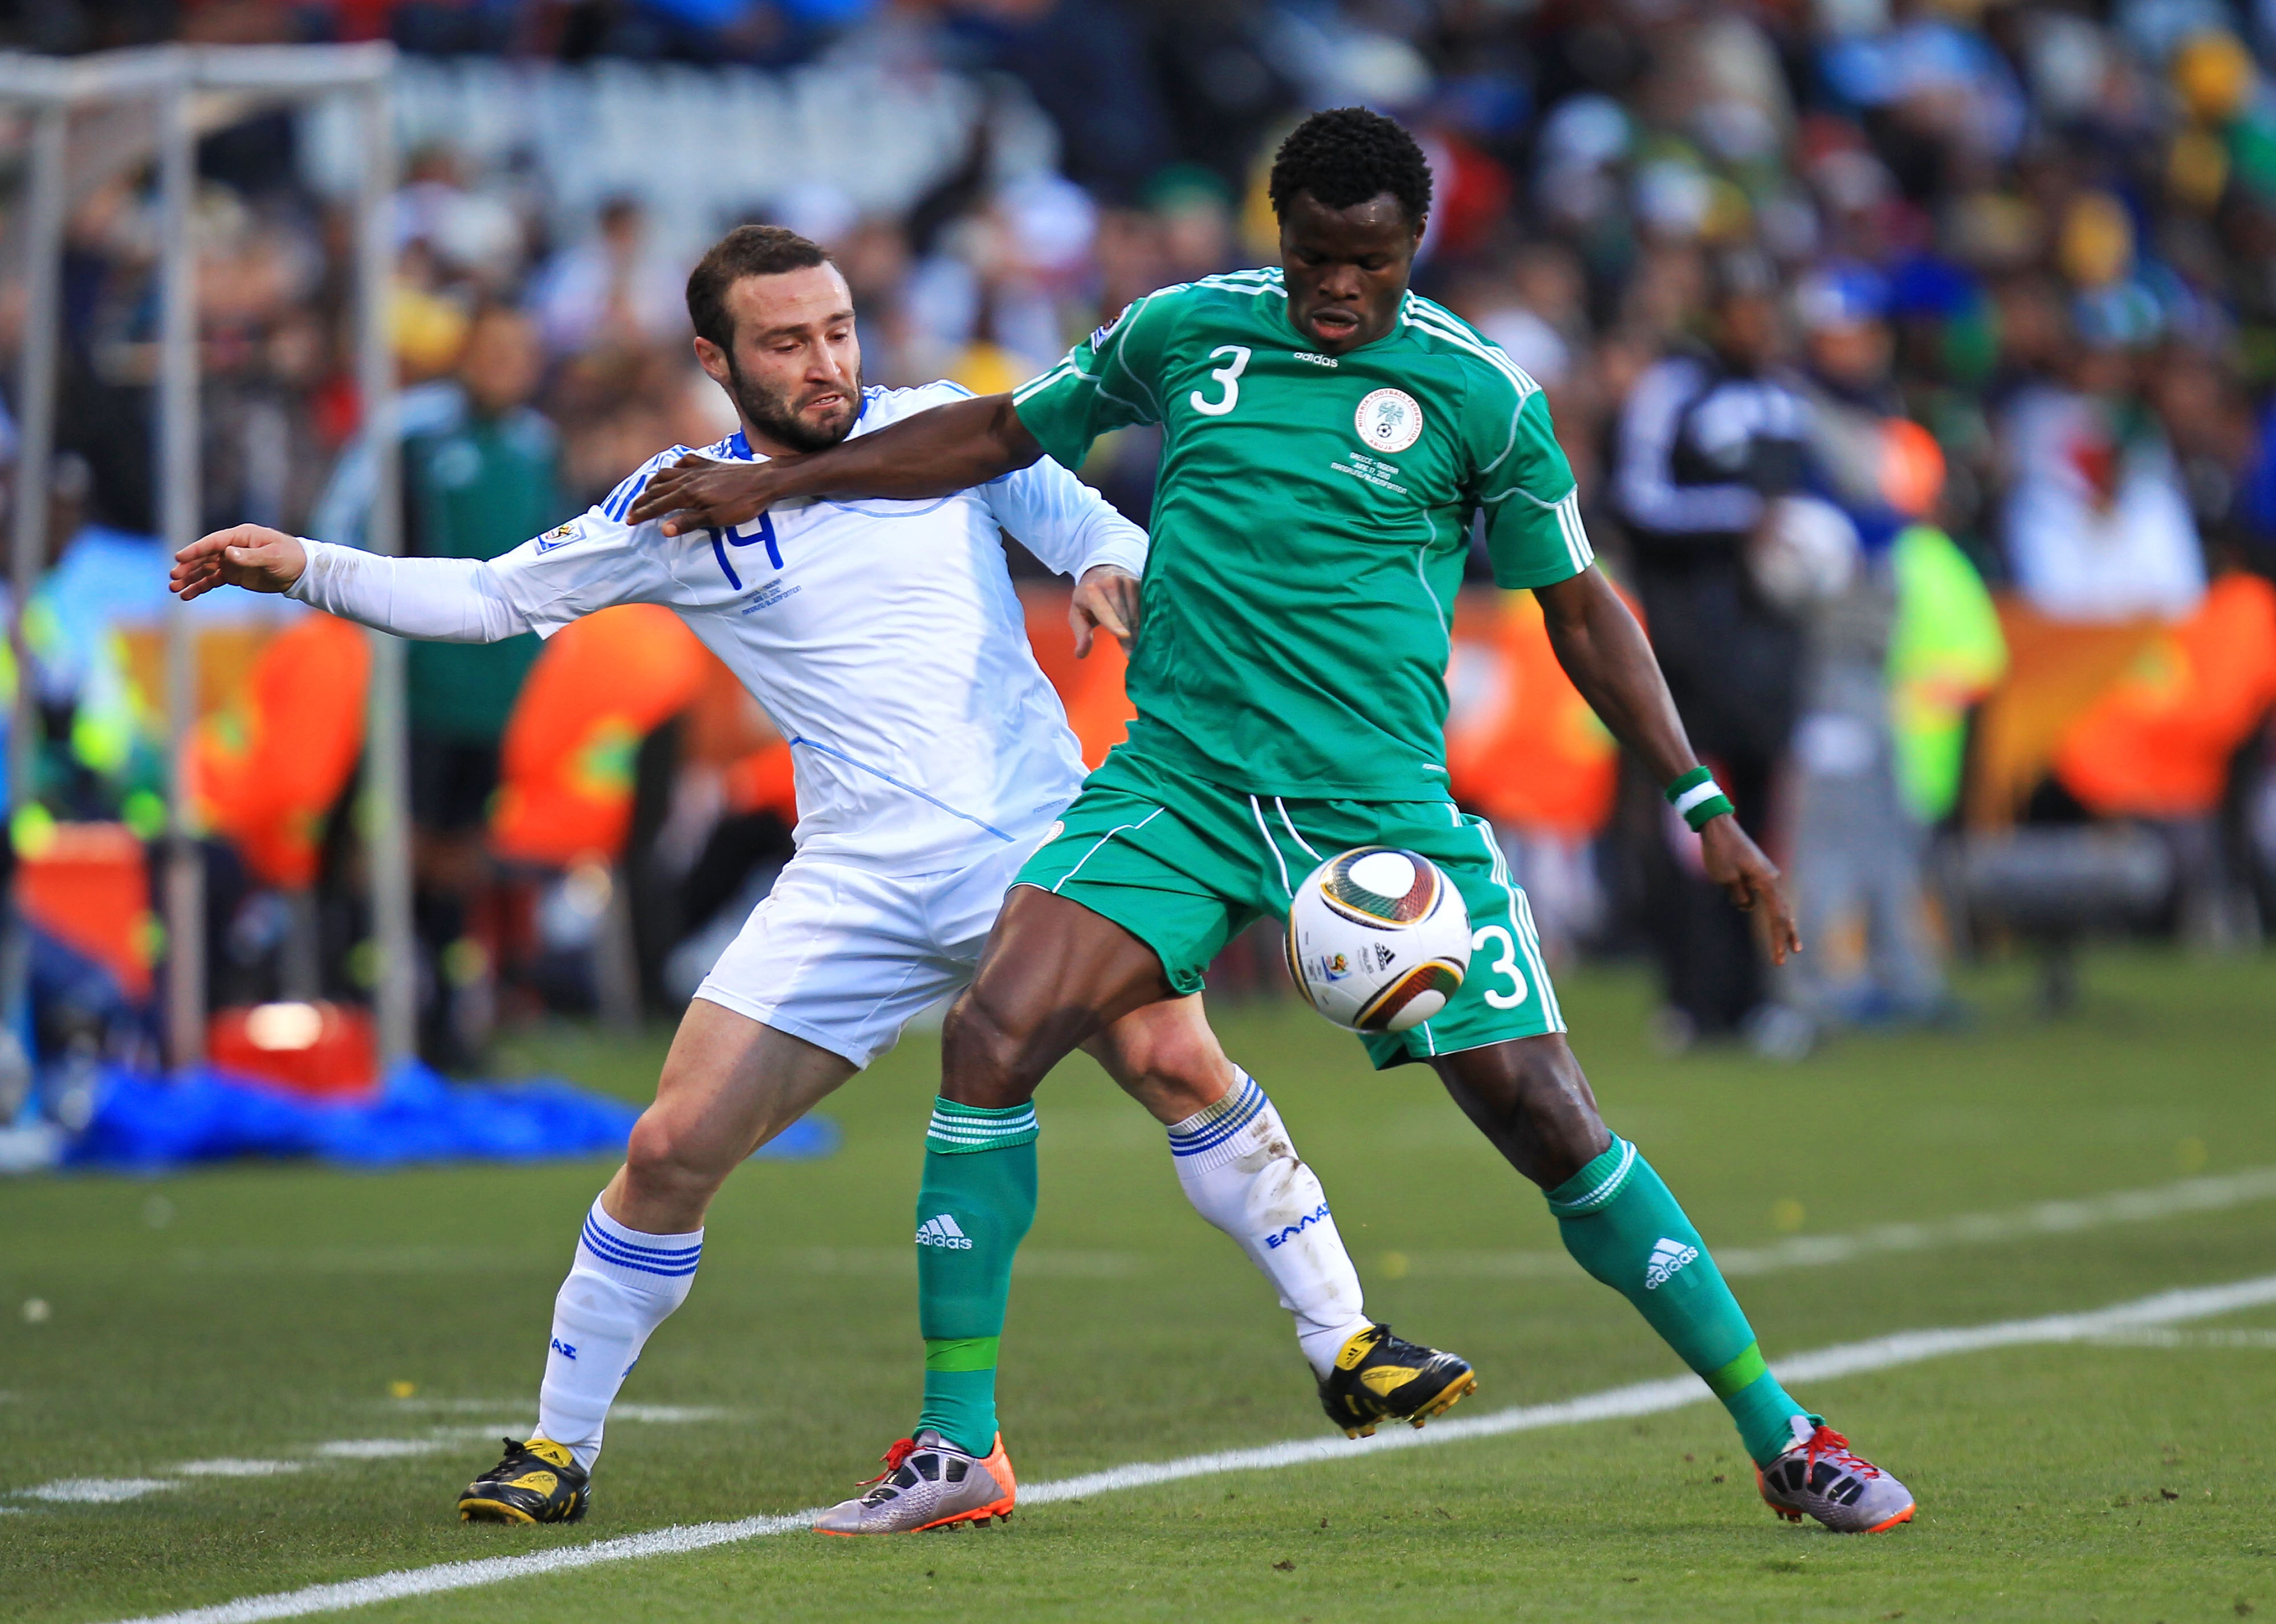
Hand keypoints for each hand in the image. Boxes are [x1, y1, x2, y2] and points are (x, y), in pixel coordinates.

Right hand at [170, 524, 306, 600]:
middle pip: (204, 556)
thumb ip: (251, 556)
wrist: (301, 571)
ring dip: (189, 578)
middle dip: (188, 566)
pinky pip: (213, 581)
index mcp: (241, 536)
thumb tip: (228, 554)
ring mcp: (231, 562)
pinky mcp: (234, 575)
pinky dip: (200, 587)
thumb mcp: (273, 556)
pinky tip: (187, 595)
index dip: (196, 550)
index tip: (179, 557)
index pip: (213, 542)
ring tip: (174, 588)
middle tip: (173, 577)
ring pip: (205, 570)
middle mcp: (232, 547)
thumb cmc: (290, 557)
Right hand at [626, 454, 782, 536]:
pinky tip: (672, 472)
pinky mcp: (708, 463)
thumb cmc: (743, 504)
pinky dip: (673, 467)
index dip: (642, 514)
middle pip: (657, 489)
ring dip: (652, 483)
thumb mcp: (717, 519)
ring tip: (646, 492)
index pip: (658, 505)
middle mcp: (688, 478)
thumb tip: (663, 529)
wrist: (765, 481)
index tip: (629, 521)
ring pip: (666, 473)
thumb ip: (689, 523)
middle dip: (641, 500)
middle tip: (631, 511)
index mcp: (688, 494)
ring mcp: (698, 468)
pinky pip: (683, 462)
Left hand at [1071, 564, 1140, 657]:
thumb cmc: (1088, 597)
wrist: (1103, 569)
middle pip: (1124, 615)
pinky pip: (1147, 605)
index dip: (1114, 623)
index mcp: (1092, 590)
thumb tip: (1080, 654)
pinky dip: (1147, 620)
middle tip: (1132, 657)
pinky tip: (1148, 634)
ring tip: (1141, 649)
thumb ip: (1081, 634)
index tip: (1124, 635)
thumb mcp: (1077, 613)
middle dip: (1129, 638)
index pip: (1105, 610)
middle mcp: (1112, 583)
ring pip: (1138, 612)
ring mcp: (1129, 581)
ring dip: (1140, 632)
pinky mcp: (1141, 582)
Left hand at [1699, 815, 1801, 965]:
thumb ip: (1740, 896)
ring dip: (1779, 922)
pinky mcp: (1758, 870)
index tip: (1778, 959)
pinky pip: (1764, 893)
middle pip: (1783, 912)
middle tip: (1793, 953)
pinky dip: (1763, 905)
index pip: (1776, 917)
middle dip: (1786, 934)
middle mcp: (1771, 878)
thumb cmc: (1719, 851)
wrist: (1717, 825)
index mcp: (1766, 882)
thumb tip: (1748, 907)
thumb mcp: (1726, 879)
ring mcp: (1766, 873)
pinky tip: (1748, 904)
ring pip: (1776, 903)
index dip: (1777, 939)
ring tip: (1787, 942)